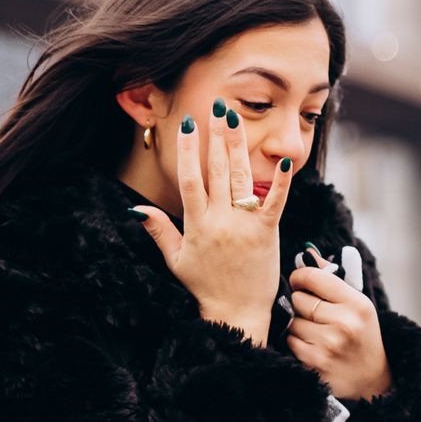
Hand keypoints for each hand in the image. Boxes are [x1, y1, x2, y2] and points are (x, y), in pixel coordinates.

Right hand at [131, 107, 291, 345]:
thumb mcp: (176, 259)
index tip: (186, 124)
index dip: (187, 150)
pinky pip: (275, 202)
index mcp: (196, 224)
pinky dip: (281, 181)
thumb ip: (159, 230)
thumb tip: (135, 208)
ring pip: (242, 178)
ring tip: (236, 119)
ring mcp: (245, 226)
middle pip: (217, 170)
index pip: (189, 178)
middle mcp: (220, 220)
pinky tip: (285, 160)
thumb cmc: (204, 287)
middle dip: (216, 136)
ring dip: (239, 146)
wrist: (234, 315)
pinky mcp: (268, 233)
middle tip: (216, 107)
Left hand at [285, 252, 390, 399]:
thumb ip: (332, 278)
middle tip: (313, 312)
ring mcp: (329, 345)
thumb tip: (307, 253)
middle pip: (298, 299)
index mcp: (357, 304)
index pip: (314, 277)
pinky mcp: (315, 363)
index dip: (300, 276)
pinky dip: (296, 342)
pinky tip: (312, 346)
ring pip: (292, 321)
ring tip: (315, 331)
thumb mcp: (357, 305)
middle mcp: (344, 324)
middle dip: (301, 304)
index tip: (300, 282)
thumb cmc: (361, 335)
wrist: (371, 378)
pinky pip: (290, 342)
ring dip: (297, 324)